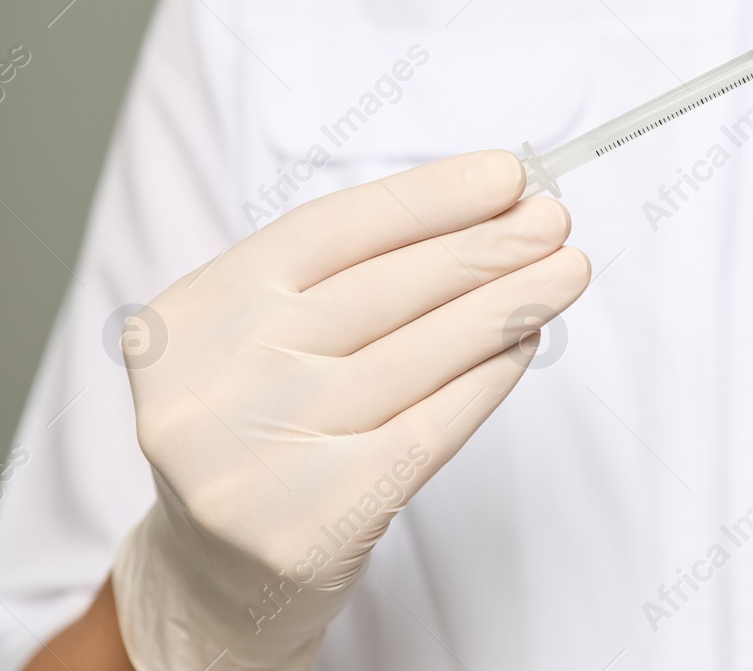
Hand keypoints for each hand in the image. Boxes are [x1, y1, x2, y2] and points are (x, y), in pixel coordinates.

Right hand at [112, 151, 588, 670]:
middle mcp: (213, 384)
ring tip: (563, 272)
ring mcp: (257, 459)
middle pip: (379, 291)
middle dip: (482, 247)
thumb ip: (342, 278)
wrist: (211, 578)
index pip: (326, 232)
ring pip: (414, 356)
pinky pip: (428, 428)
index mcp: (189, 318)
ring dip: (504, 305)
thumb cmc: (258, 430)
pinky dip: (487, 379)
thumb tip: (483, 211)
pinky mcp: (313, 523)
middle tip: (554, 219)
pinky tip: (524, 342)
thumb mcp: (259, 340)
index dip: (424, 199)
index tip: (505, 176)